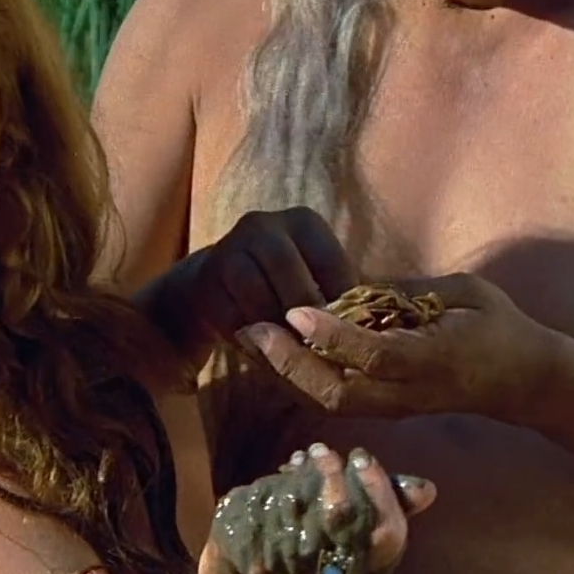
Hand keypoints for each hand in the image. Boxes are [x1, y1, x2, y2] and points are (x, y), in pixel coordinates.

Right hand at [139, 208, 357, 357]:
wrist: (216, 283)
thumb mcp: (314, 279)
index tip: (346, 334)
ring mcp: (229, 248)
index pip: (331, 262)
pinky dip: (250, 337)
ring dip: (275, 329)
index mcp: (304, 222)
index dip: (340, 303)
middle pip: (290, 274)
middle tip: (315, 347)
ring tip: (290, 351)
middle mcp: (263, 225)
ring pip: (257, 294)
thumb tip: (368, 331)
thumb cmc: (283, 285)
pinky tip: (263, 349)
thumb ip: (339, 296)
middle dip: (304, 315)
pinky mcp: (205, 279)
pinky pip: (231, 315)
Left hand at [206, 443, 434, 573]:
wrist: (269, 555)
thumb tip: (428, 491)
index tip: (362, 456)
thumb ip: (394, 501)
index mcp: (372, 567)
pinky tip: (289, 470)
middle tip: (328, 450)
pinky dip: (286, 488)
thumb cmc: (328, 526)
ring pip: (309, 519)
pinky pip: (279, 521)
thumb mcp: (366, 513)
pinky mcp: (269, 564)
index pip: (389, 536)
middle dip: (336, 479)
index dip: (380, 491)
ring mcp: (303, 572)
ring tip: (312, 454)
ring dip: (310, 478)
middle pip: (346, 524)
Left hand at [236, 273, 554, 420]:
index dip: (332, 337)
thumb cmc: (498, 326)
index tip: (297, 311)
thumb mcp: (464, 293)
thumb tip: (352, 287)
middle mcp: (409, 392)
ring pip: (329, 403)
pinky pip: (334, 399)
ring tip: (249, 340)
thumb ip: (410, 292)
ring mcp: (395, 406)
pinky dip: (298, 380)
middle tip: (252, 328)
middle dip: (290, 364)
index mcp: (435, 359)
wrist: (523, 380)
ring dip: (285, 375)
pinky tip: (273, 354)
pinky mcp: (385, 409)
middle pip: (338, 392)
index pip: (375, 356)